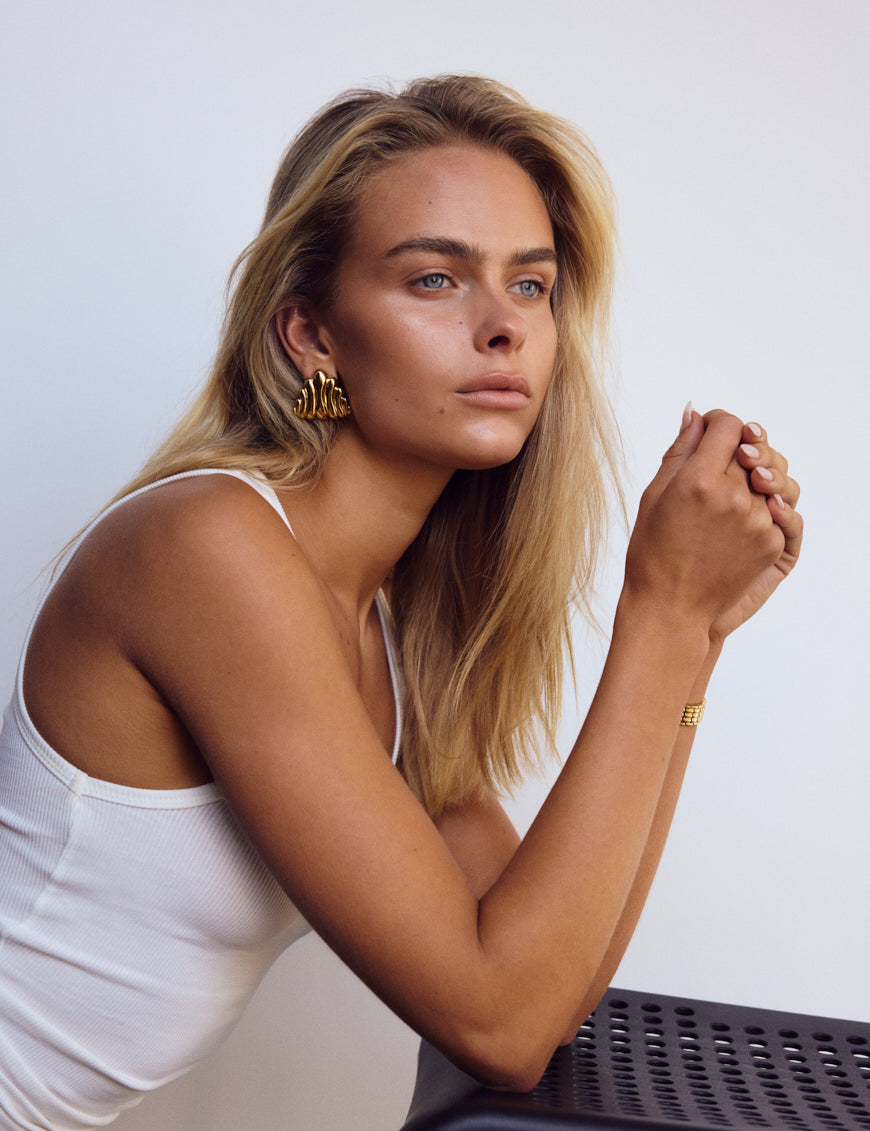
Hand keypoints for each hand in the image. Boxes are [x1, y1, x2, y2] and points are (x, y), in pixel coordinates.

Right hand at [625, 407, 801, 640]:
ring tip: (727, 496)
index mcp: (699, 480)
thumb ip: (680, 450)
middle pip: (751, 448)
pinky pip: (777, 507)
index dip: (719, 423)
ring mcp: (758, 521)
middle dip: (734, 451)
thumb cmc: (652, 552)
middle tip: (715, 469)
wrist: (670, 608)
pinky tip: (734, 521)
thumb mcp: (654, 496)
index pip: (729, 425)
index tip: (709, 433)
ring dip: (752, 479)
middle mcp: (733, 497)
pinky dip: (760, 508)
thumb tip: (695, 413)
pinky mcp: (773, 543)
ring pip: (769, 476)